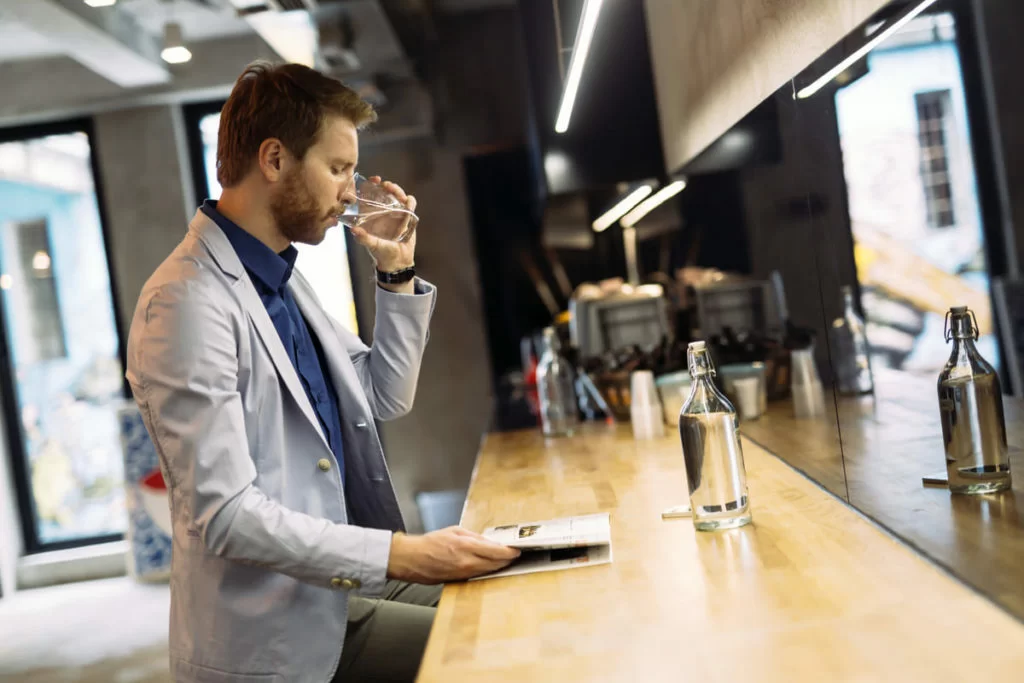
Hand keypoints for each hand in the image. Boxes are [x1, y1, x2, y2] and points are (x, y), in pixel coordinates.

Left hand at [349, 176, 416, 273]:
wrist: (398, 262)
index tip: (375, 180)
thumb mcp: (372, 245)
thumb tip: (354, 230)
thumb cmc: (382, 254)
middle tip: (387, 186)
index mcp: (370, 214)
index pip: (369, 194)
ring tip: (400, 196)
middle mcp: (382, 211)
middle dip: (388, 186)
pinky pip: (410, 204)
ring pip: (399, 195)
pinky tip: (408, 205)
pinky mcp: (408, 216)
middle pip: (386, 191)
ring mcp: (396, 212)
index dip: (371, 185)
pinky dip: (410, 202)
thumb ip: (364, 238)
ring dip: (399, 192)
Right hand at [386, 526, 520, 583]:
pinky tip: (491, 566)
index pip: (497, 551)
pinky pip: (480, 576)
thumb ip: (474, 537)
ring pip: (490, 572)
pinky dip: (488, 571)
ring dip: (500, 566)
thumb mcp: (455, 531)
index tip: (517, 549)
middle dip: (508, 559)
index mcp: (466, 546)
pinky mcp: (461, 581)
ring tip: (506, 560)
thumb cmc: (431, 543)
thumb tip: (490, 542)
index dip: (510, 551)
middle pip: (497, 564)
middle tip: (515, 554)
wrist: (413, 559)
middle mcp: (468, 562)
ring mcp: (465, 574)